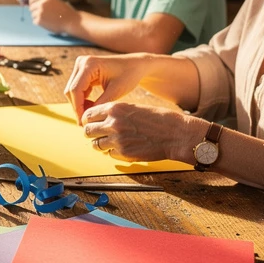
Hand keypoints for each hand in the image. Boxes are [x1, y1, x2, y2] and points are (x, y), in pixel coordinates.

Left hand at [28, 0, 77, 34]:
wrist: (71, 21)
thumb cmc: (65, 12)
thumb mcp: (55, 1)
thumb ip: (45, 1)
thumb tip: (32, 4)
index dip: (33, 3)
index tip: (35, 7)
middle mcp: (42, 3)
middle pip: (31, 7)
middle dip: (35, 11)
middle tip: (43, 15)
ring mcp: (39, 11)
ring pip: (32, 15)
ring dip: (37, 17)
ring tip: (48, 19)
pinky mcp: (39, 20)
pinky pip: (34, 21)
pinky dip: (39, 23)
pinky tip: (47, 23)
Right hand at [64, 53, 152, 122]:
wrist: (136, 65)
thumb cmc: (129, 75)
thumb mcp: (116, 91)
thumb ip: (101, 104)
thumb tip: (86, 117)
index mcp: (89, 64)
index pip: (75, 89)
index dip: (78, 107)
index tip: (83, 122)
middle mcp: (82, 62)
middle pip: (71, 90)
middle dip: (78, 107)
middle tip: (87, 122)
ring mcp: (80, 66)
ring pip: (72, 90)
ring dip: (79, 103)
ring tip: (92, 114)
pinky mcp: (82, 71)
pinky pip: (77, 88)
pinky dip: (82, 99)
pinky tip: (92, 105)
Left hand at [81, 101, 204, 164]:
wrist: (176, 134)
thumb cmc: (158, 119)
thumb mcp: (133, 107)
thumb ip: (115, 113)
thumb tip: (100, 119)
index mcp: (115, 108)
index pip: (88, 114)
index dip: (87, 120)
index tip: (89, 123)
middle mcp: (113, 123)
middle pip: (87, 131)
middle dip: (91, 134)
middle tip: (96, 135)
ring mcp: (117, 139)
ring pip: (96, 145)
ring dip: (100, 145)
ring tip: (109, 143)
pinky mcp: (124, 153)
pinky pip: (110, 155)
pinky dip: (113, 153)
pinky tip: (123, 148)